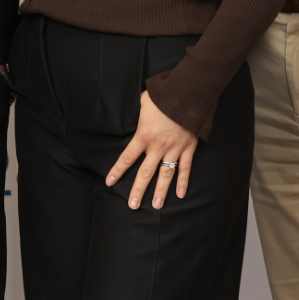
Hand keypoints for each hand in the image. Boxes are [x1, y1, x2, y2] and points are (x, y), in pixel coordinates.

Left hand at [105, 92, 198, 209]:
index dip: (117, 170)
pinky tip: (181, 194)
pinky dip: (183, 181)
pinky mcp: (188, 148)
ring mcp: (174, 149)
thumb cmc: (163, 96)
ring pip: (165, 175)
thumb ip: (136, 113)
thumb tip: (127, 114)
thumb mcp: (143, 102)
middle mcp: (157, 146)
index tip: (110, 182)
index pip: (127, 157)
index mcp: (143, 135)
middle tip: (132, 205)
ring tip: (156, 205)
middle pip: (145, 173)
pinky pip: (185, 168)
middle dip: (138, 190)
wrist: (187, 94)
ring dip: (160, 191)